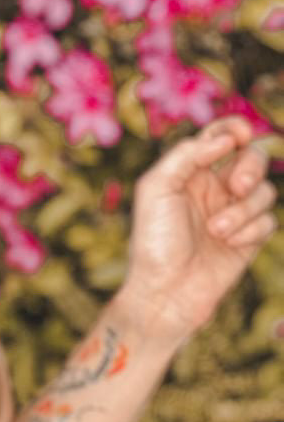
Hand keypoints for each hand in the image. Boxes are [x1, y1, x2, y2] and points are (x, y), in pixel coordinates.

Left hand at [120, 116, 277, 337]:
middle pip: (253, 157)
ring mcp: (233, 213)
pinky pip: (268, 221)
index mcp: (189, 172)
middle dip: (251, 166)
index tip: (241, 136)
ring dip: (244, 209)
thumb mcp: (156, 188)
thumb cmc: (154, 241)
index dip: (236, 129)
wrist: (165, 293)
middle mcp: (214, 189)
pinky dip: (250, 230)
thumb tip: (225, 139)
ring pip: (264, 191)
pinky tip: (228, 245)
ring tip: (217, 231)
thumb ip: (186, 155)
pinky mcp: (248, 239)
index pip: (220, 136)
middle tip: (235, 186)